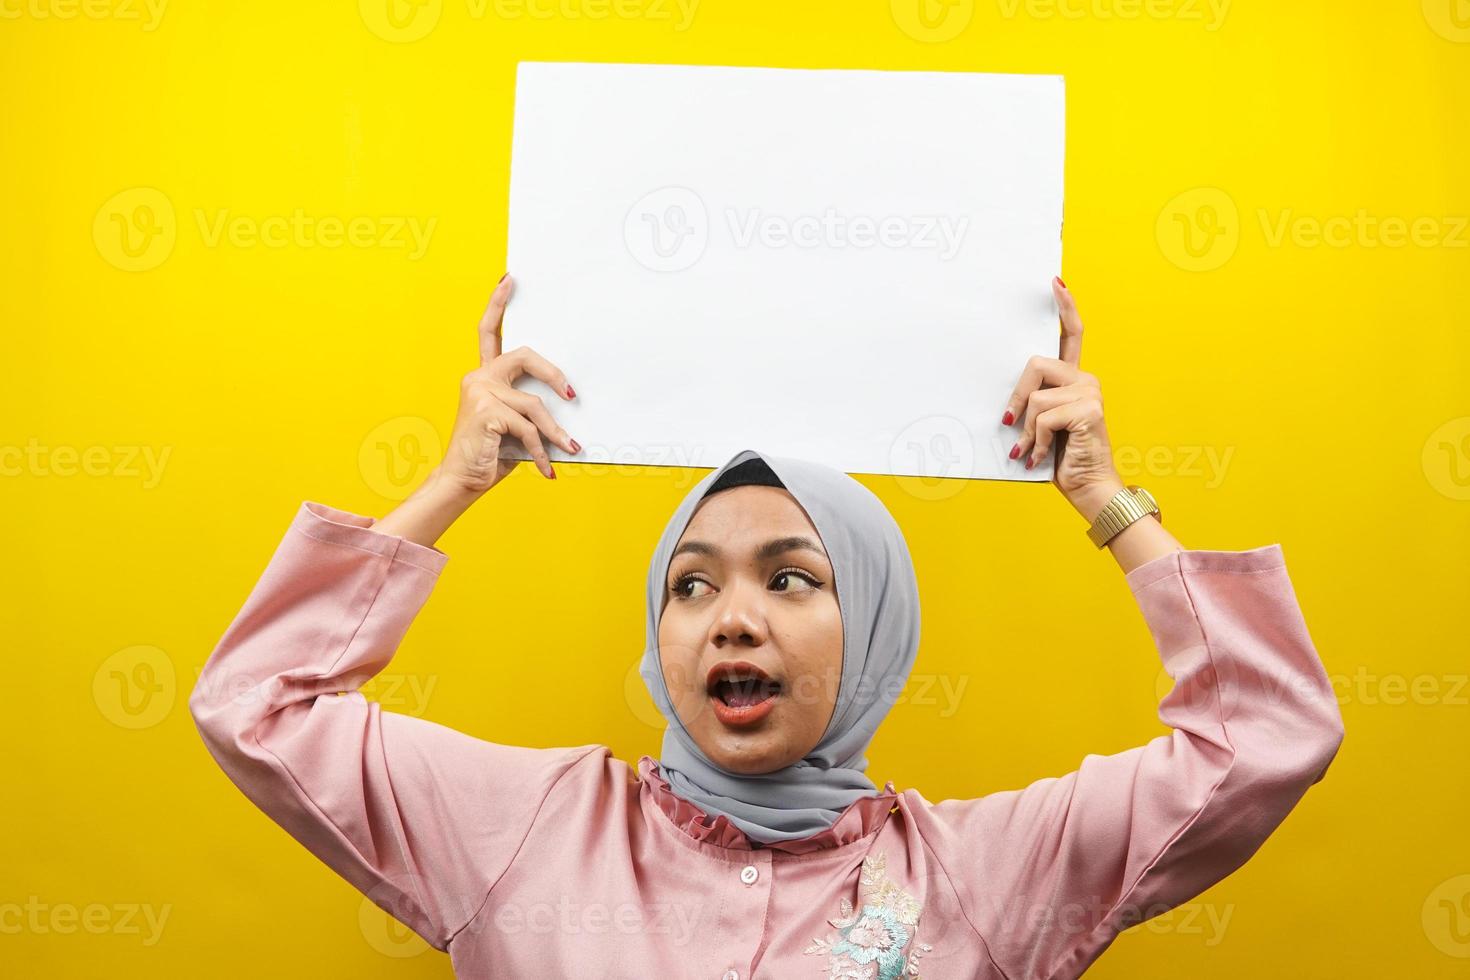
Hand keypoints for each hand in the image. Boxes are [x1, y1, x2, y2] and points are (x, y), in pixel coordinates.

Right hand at [441, 273, 581, 494]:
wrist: (461, 481)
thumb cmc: (489, 454)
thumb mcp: (513, 426)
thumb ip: (528, 409)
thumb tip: (566, 403)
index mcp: (483, 377)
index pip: (489, 333)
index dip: (497, 306)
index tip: (509, 281)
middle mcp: (478, 378)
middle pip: (524, 356)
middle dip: (553, 373)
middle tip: (572, 394)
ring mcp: (481, 392)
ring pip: (534, 405)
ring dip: (555, 432)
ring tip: (570, 449)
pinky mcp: (487, 410)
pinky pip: (528, 427)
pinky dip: (542, 450)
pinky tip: (547, 468)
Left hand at [1001, 277, 1125, 520]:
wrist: (1087, 488)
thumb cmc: (1061, 458)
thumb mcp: (1041, 425)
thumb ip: (1032, 403)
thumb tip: (1005, 400)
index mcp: (1075, 379)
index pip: (1072, 334)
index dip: (1065, 307)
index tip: (1055, 282)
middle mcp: (1086, 380)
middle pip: (1035, 364)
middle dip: (1016, 397)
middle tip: (1009, 424)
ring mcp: (1090, 393)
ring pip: (1036, 397)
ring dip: (1026, 431)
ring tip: (1031, 451)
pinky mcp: (1089, 410)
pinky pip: (1043, 417)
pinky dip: (1036, 442)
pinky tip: (1040, 457)